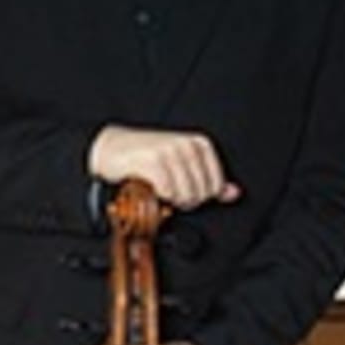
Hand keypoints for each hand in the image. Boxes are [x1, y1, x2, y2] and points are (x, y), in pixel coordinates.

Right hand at [87, 127, 240, 209]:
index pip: (215, 185)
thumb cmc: (147, 158)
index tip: (184, 192)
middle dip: (185, 201)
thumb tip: (233, 194)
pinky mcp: (153, 160)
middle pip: (201, 192)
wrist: (112, 148)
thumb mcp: (183, 166)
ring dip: (171, 200)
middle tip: (169, 193)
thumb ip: (209, 180)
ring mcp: (171, 151)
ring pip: (185, 194)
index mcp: (199, 143)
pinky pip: (167, 191)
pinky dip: (159, 196)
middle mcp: (187, 144)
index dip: (200, 197)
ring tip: (161, 191)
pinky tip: (151, 188)